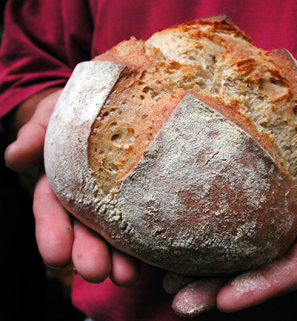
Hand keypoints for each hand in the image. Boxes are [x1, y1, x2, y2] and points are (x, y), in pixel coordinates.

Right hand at [4, 89, 140, 285]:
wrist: (108, 104)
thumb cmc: (75, 111)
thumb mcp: (52, 117)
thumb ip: (35, 135)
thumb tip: (13, 157)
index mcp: (60, 181)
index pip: (51, 210)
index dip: (51, 232)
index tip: (56, 256)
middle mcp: (86, 198)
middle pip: (84, 229)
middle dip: (88, 252)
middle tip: (96, 272)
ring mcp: (113, 201)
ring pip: (114, 232)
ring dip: (119, 258)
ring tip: (127, 277)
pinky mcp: (138, 198)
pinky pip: (142, 220)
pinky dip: (145, 241)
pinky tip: (152, 258)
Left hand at [165, 127, 296, 315]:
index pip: (295, 270)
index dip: (263, 287)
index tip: (225, 301)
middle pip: (260, 270)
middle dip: (220, 289)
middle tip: (180, 302)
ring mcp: (285, 224)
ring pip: (244, 253)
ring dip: (208, 271)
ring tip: (170, 283)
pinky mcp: (272, 205)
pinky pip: (242, 225)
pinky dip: (215, 237)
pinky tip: (184, 241)